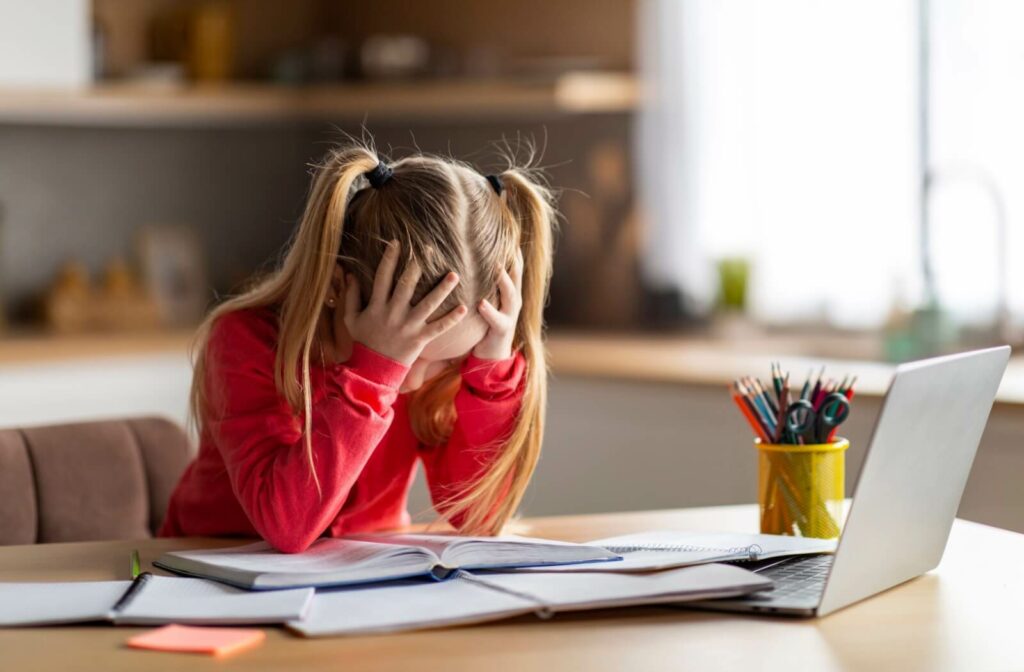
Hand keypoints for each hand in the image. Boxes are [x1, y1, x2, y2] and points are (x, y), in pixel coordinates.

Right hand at [342, 240, 467, 364]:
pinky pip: (438, 327)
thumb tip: (349, 274)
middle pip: (407, 285)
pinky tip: (464, 308)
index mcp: (376, 306)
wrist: (372, 370)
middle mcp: (393, 313)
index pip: (383, 277)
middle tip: (430, 250)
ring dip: (442, 289)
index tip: (397, 243)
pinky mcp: (419, 339)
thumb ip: (350, 297)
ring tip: (454, 275)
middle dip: (418, 266)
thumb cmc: (363, 342)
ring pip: (428, 304)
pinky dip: (451, 319)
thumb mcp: (351, 319)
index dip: (389, 259)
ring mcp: (408, 326)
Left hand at [473, 251, 522, 359]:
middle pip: (516, 276)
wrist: (492, 354)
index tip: (510, 233)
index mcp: (510, 292)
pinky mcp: (502, 330)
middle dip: (511, 261)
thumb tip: (471, 258)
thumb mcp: (488, 298)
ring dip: (503, 281)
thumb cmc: (486, 322)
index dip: (513, 252)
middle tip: (505, 244)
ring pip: (510, 295)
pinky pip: (496, 319)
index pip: (514, 267)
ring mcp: (510, 315)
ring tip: (496, 268)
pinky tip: (481, 303)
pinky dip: (489, 311)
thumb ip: (484, 283)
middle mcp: (513, 301)